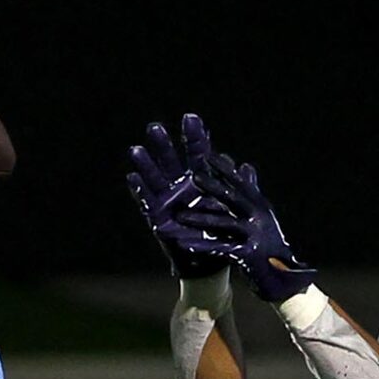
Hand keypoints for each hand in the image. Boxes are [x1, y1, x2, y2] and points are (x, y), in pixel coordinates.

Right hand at [127, 115, 227, 278]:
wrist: (212, 261)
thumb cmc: (222, 232)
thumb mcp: (234, 210)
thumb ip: (239, 189)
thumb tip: (246, 168)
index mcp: (201, 179)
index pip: (196, 153)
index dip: (194, 137)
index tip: (191, 118)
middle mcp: (181, 185)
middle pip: (170, 160)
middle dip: (163, 145)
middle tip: (155, 127)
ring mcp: (167, 200)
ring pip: (154, 177)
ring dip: (146, 164)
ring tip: (137, 150)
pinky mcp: (157, 217)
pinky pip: (146, 202)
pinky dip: (139, 190)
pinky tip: (132, 177)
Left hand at [177, 157, 316, 302]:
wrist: (285, 280)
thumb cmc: (269, 247)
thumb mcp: (262, 216)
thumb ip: (251, 193)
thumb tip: (245, 165)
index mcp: (261, 206)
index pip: (241, 183)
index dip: (225, 169)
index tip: (209, 155)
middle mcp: (260, 217)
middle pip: (233, 198)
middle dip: (213, 187)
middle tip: (194, 176)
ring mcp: (255, 236)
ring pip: (224, 223)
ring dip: (200, 219)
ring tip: (180, 217)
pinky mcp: (248, 255)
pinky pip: (221, 249)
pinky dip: (203, 247)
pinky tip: (186, 245)